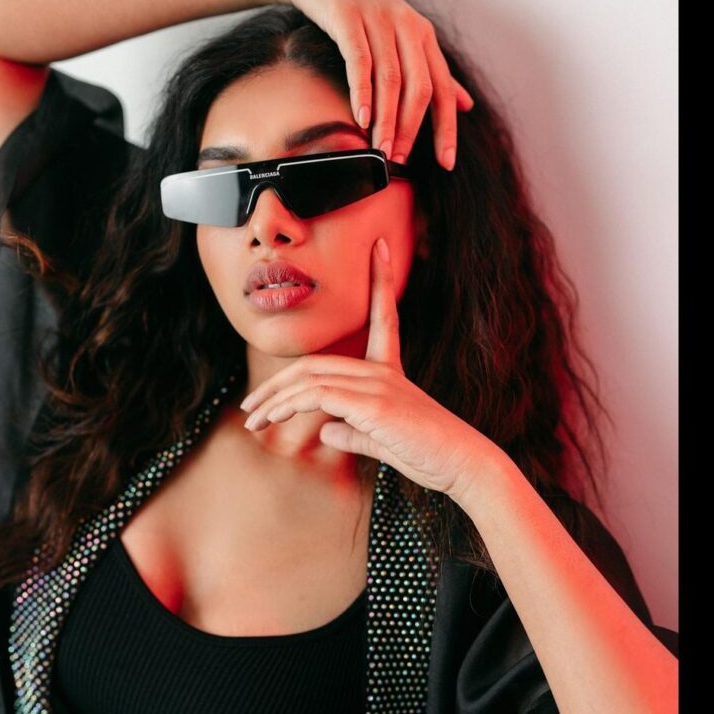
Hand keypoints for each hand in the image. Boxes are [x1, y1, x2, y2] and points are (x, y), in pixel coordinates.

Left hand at [238, 237, 497, 499]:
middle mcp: (383, 372)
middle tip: (249, 406)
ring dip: (273, 400)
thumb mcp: (383, 441)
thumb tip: (326, 432)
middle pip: (314, 363)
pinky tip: (273, 419)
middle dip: (276, 384)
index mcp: (390, 372)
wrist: (464, 466)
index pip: (383, 316)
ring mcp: (379, 385)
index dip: (381, 280)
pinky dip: (289, 406)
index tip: (380, 246)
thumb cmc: (430, 454)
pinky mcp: (375, 405)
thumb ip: (352, 432)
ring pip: (310, 379)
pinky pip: (318, 396)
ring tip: (252, 421)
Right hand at [273, 0, 473, 170]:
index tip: (445, 163)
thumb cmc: (363, 12)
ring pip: (391, 80)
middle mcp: (407, 27)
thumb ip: (434, 72)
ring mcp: (379, 21)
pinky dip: (362, 92)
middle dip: (410, 130)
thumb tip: (466, 105)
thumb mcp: (403, 38)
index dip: (446, 129)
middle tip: (397, 160)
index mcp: (423, 37)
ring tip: (380, 150)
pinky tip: (361, 119)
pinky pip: (360, 61)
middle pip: (419, 89)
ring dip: (387, 119)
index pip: (443, 91)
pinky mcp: (349, 17)